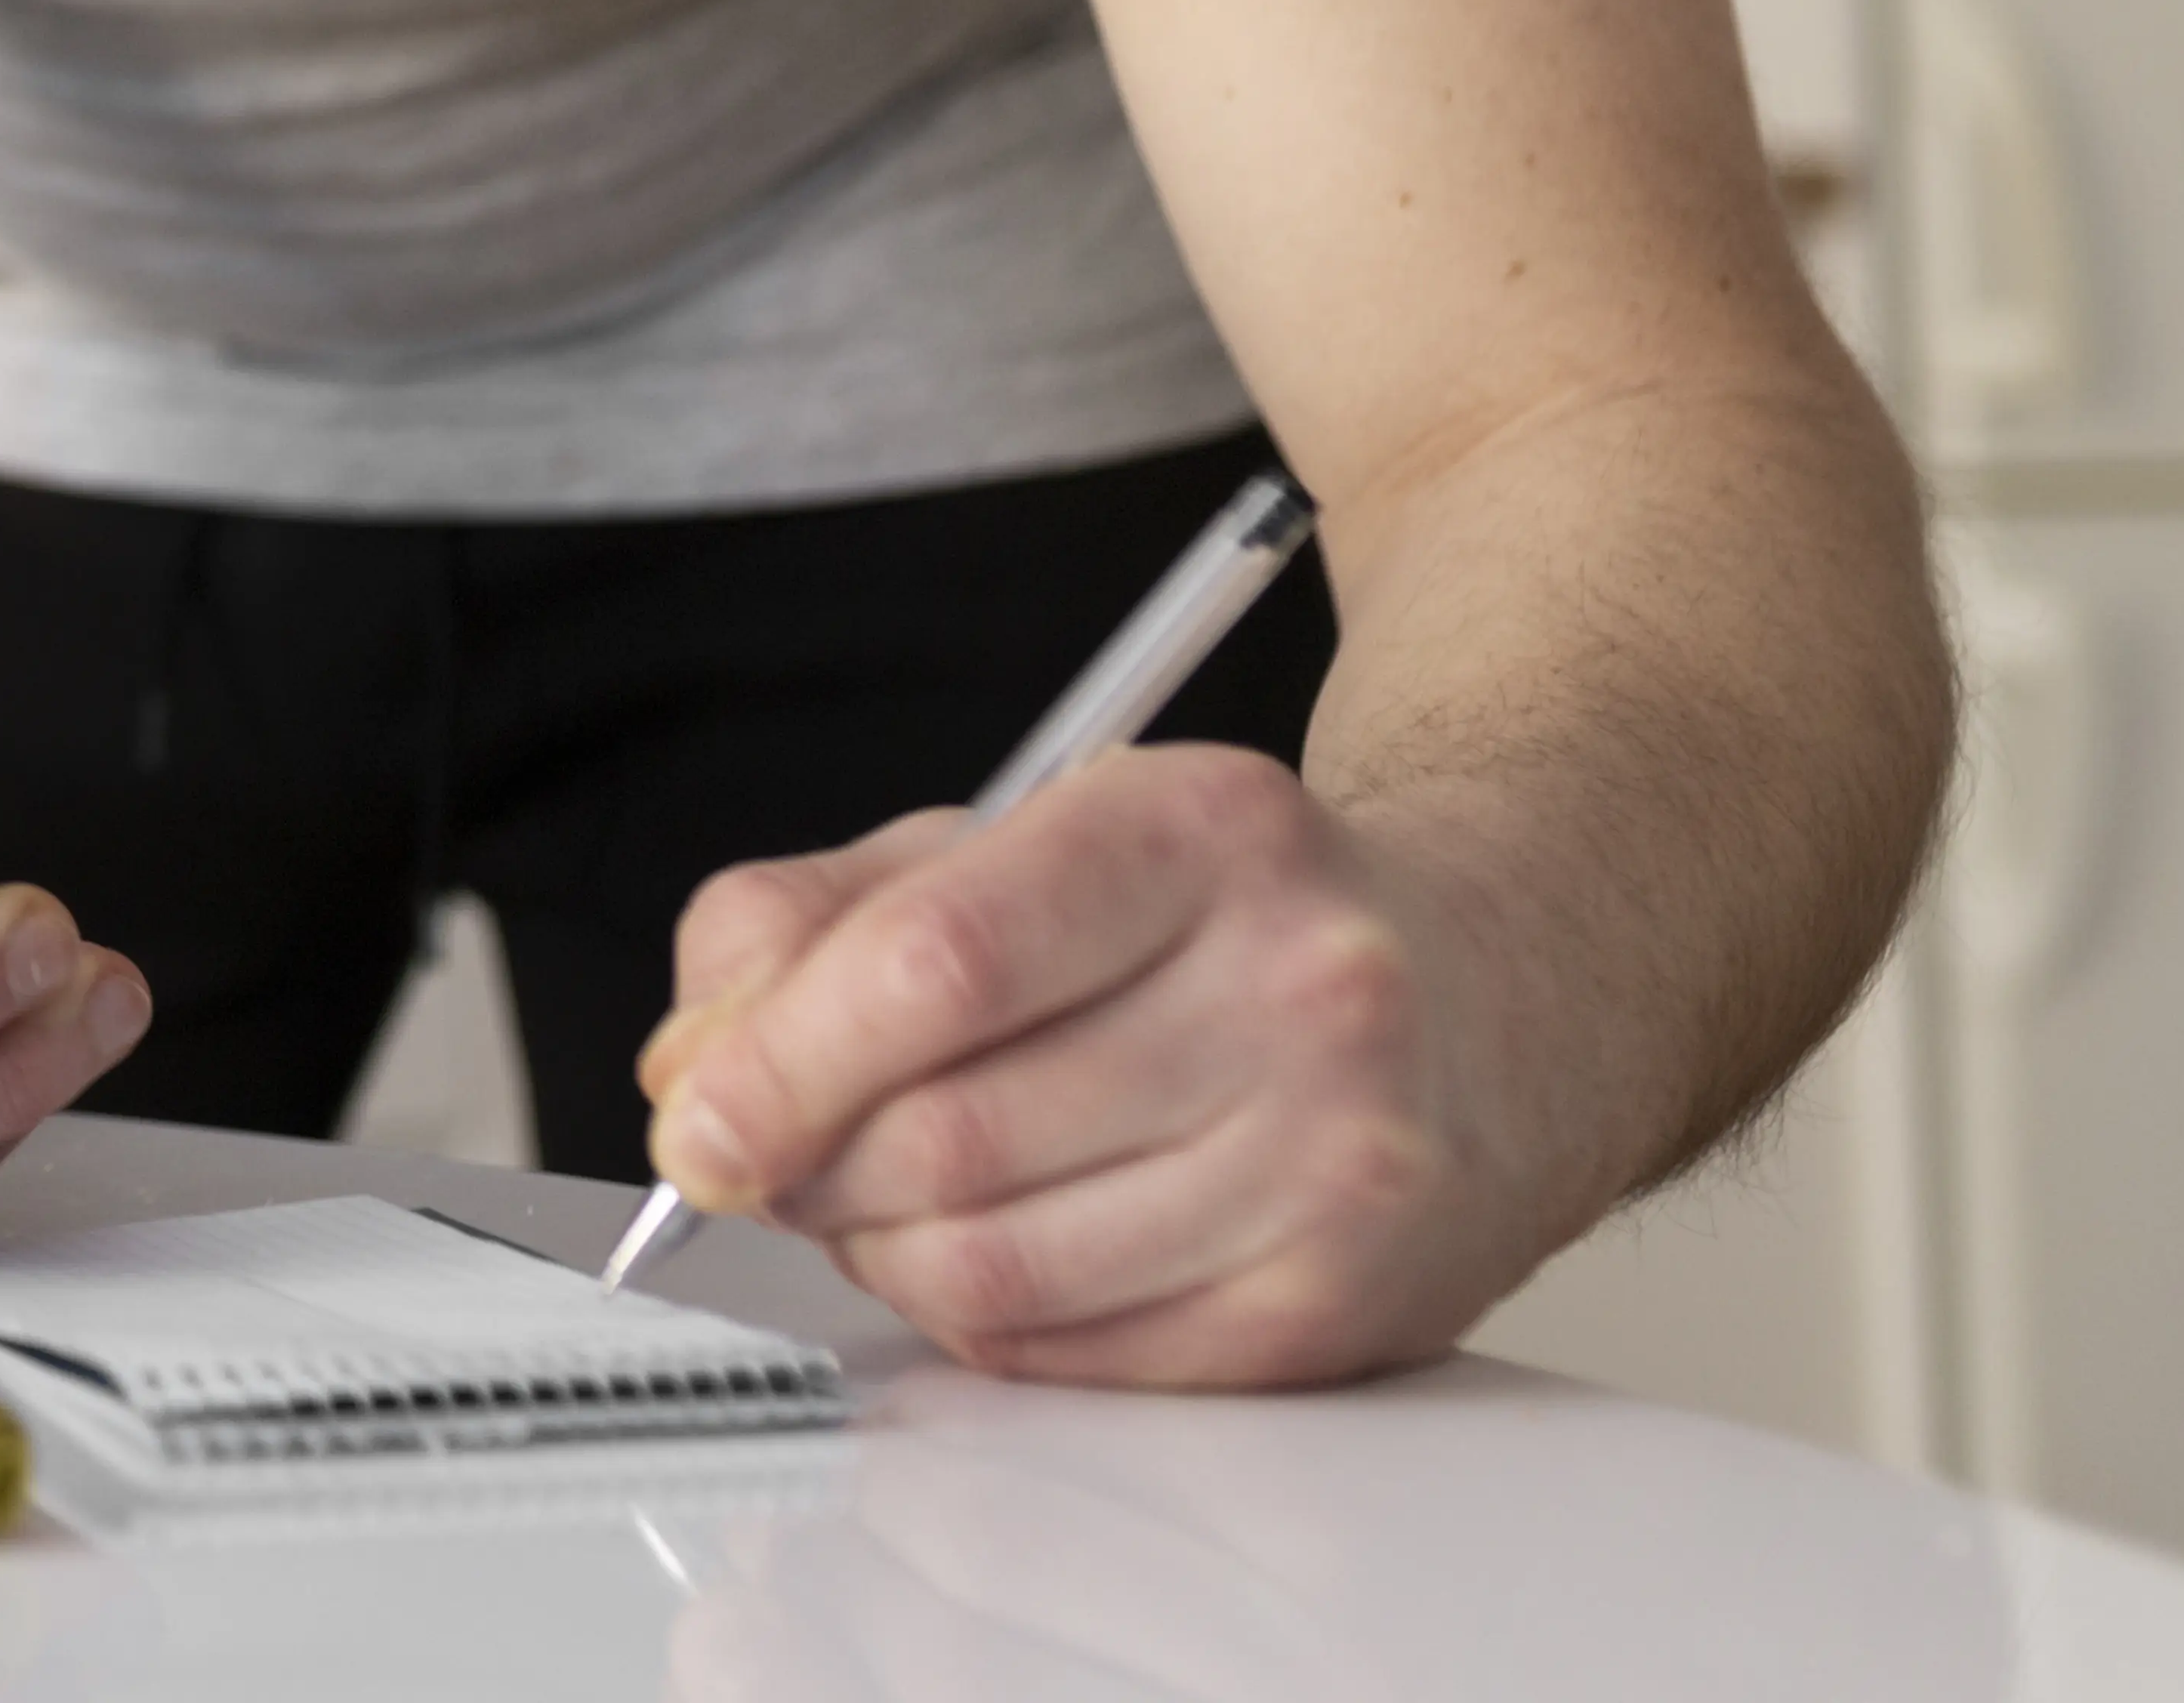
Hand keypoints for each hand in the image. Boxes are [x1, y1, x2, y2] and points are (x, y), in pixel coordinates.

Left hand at [633, 747, 1541, 1386]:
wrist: (1489, 997)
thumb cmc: (1218, 914)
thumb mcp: (1012, 838)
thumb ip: (811, 923)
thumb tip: (694, 1067)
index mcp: (1199, 831)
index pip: (938, 964)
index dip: (778, 1062)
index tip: (695, 1122)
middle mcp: (1298, 989)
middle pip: (950, 1135)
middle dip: (808, 1168)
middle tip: (770, 1156)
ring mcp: (1334, 1161)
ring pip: (996, 1265)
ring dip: (876, 1250)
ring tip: (876, 1196)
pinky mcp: (1334, 1305)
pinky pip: (1069, 1351)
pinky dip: (973, 1317)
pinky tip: (979, 1249)